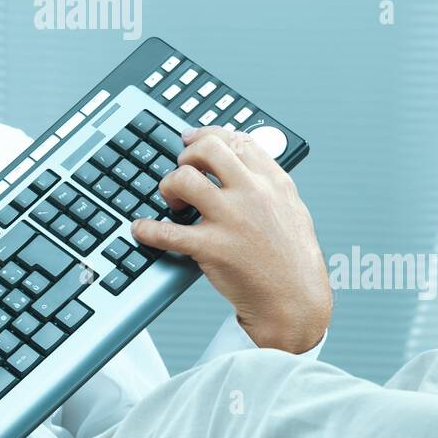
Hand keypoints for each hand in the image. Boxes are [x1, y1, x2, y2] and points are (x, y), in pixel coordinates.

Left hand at [131, 127, 331, 353]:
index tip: (192, 139)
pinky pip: (166, 232)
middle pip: (208, 149)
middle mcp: (253, 194)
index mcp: (273, 182)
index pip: (237, 140)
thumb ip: (269, 182)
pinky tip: (142, 229)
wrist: (296, 302)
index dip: (208, 135)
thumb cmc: (294, 260)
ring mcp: (231, 220)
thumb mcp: (293, 209)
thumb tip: (245, 158)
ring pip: (184, 179)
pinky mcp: (212, 248)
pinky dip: (147, 229)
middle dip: (187, 155)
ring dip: (168, 186)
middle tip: (183, 170)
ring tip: (172, 202)